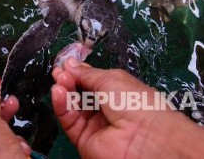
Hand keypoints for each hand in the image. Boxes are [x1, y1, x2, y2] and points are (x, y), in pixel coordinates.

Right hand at [51, 58, 203, 158]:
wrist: (145, 136)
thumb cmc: (134, 101)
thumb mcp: (111, 79)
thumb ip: (87, 73)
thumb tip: (70, 64)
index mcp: (115, 90)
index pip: (90, 80)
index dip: (77, 71)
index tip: (64, 64)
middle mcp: (104, 107)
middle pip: (79, 92)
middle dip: (68, 80)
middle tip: (59, 71)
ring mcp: (93, 124)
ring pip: (72, 106)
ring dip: (64, 91)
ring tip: (60, 80)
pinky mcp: (83, 139)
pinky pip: (69, 121)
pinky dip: (61, 106)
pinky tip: (58, 93)